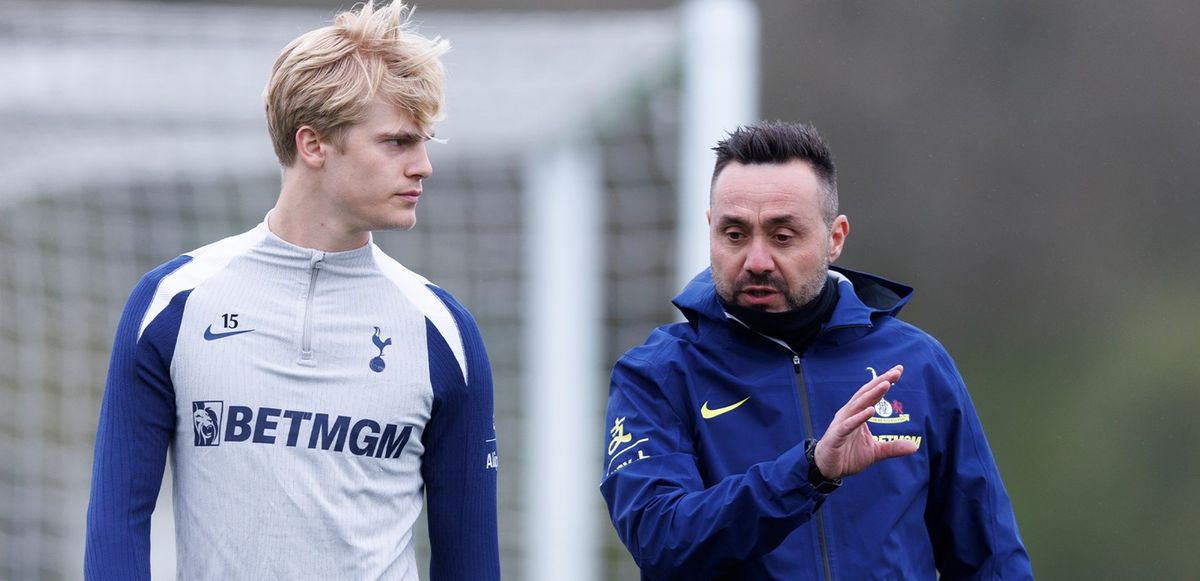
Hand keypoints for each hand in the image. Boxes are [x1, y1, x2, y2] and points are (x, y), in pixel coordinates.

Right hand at [813, 364, 917, 479]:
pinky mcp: (837, 435)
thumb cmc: (848, 456)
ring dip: (872, 394)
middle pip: (866, 394)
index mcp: (858, 414)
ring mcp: (842, 423)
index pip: (873, 395)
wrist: (827, 468)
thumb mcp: (875, 452)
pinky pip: (848, 425)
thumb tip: (914, 446)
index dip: (885, 382)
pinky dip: (859, 417)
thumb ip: (892, 447)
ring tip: (886, 384)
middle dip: (881, 382)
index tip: (898, 370)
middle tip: (896, 371)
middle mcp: (849, 414)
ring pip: (858, 405)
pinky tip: (870, 410)